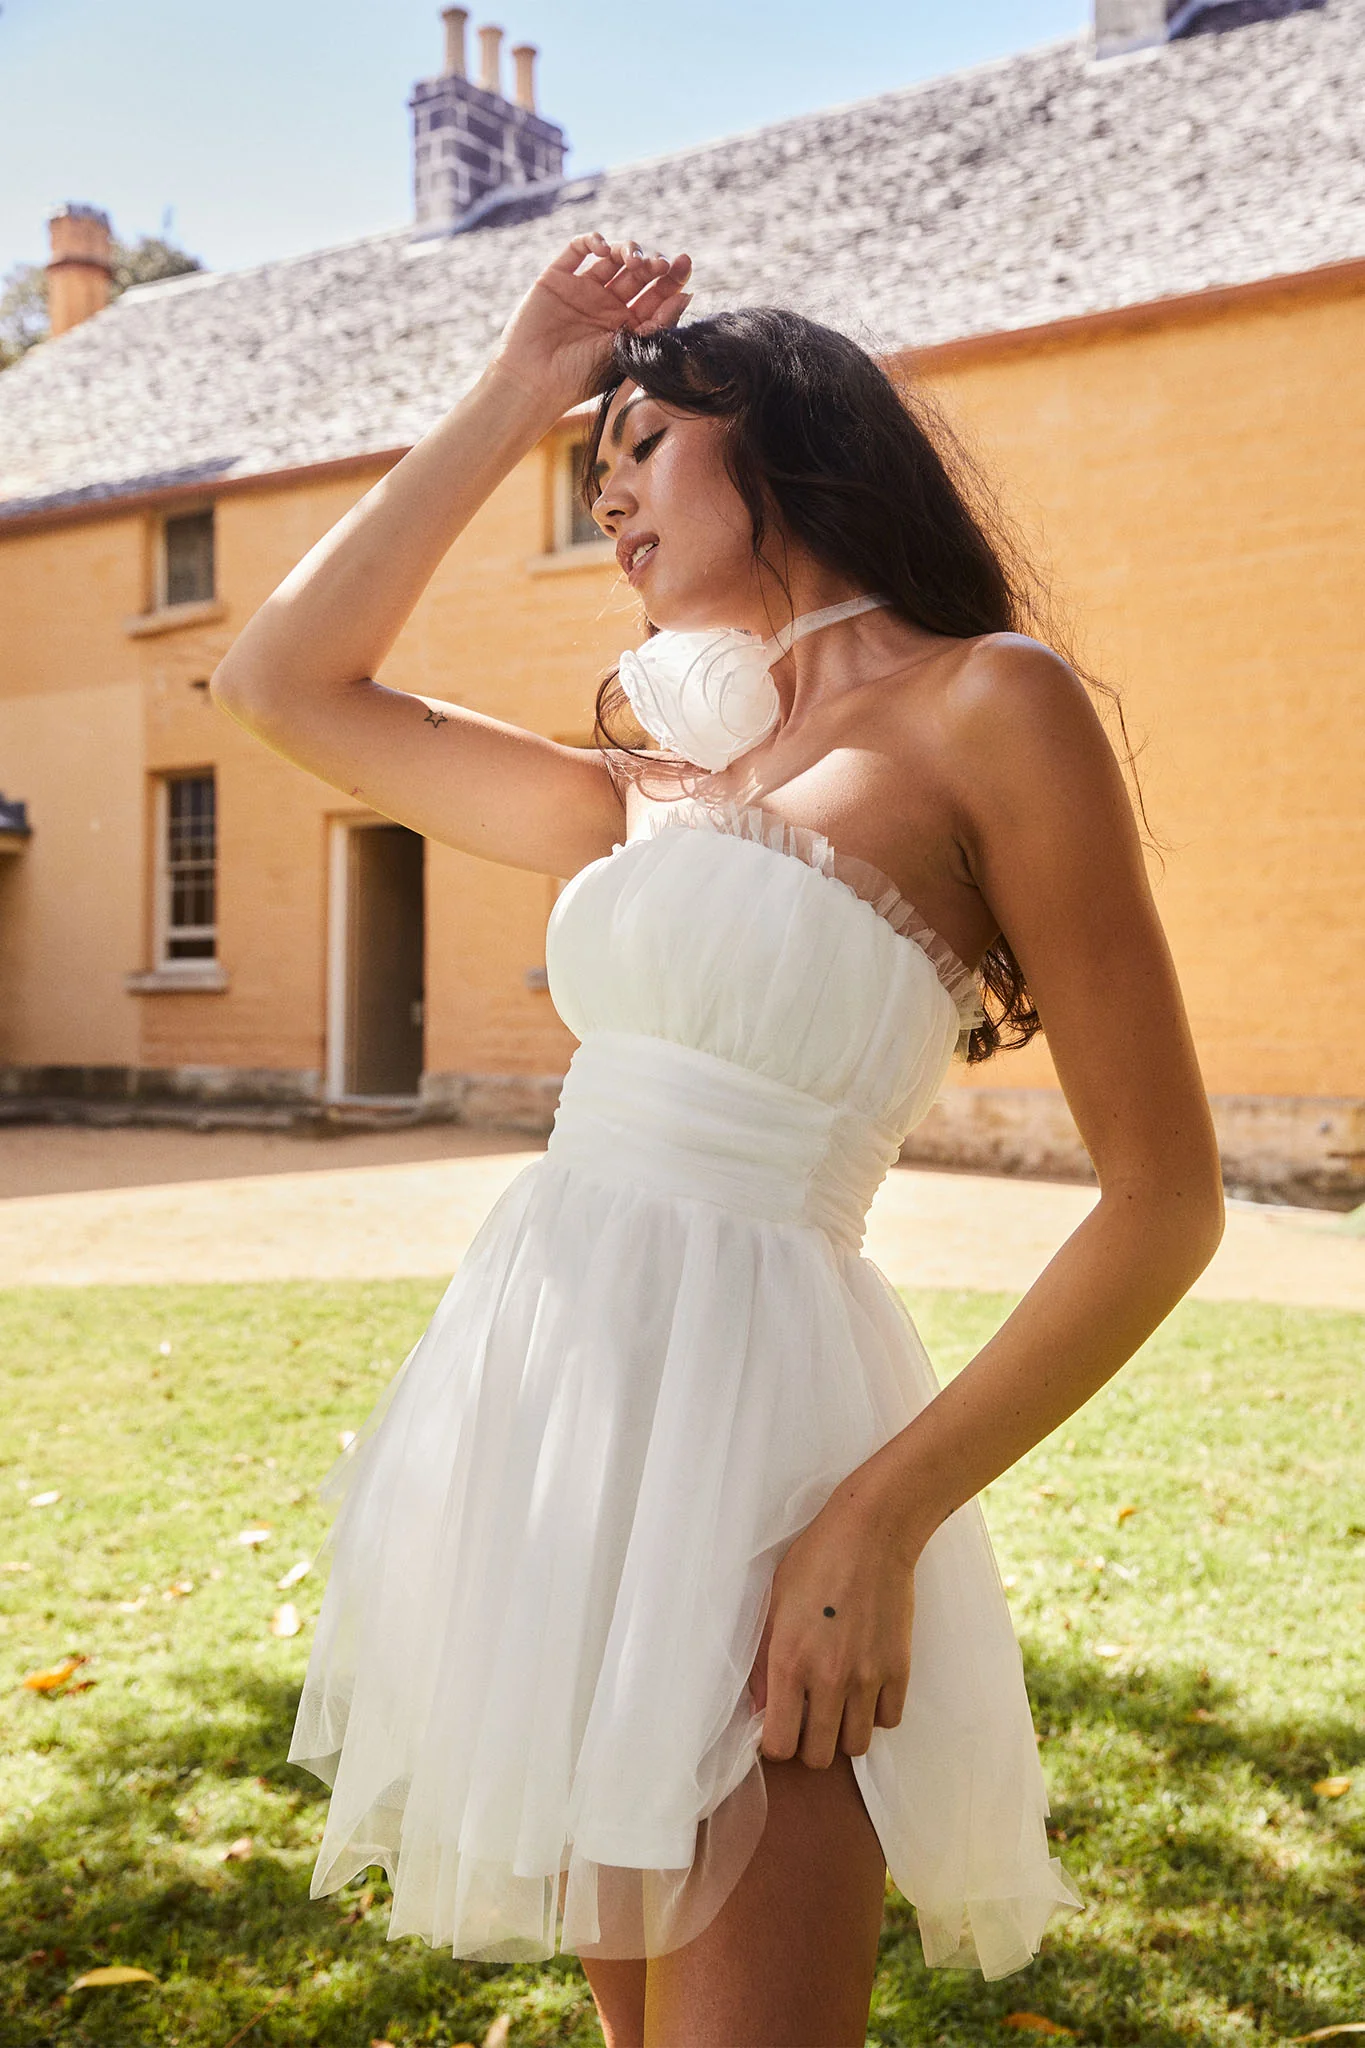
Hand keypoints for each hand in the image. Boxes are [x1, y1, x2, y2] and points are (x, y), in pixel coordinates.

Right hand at [489, 232, 692, 413]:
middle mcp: (607, 305)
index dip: (672, 277)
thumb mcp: (627, 352)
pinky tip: (604, 249)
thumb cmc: (581, 377)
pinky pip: (577, 249)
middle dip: (653, 263)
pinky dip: (592, 241)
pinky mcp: (557, 278)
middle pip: (638, 273)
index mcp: (627, 324)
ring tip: (634, 260)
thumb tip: (688, 295)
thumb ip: (657, 324)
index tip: (684, 264)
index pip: (656, 294)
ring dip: (628, 250)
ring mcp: (582, 289)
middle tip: (661, 264)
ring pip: (612, 257)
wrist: (534, 382)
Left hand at [748, 1477, 917, 1769]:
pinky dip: (876, 1712)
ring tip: (838, 1704)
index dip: (775, 1745)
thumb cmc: (815, 1560)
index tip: (778, 1728)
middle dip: (809, 1745)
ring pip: (857, 1746)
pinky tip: (866, 1687)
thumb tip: (761, 1709)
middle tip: (808, 1717)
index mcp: (789, 1660)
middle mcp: (828, 1677)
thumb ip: (763, 1663)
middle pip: (819, 1756)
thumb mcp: (774, 1604)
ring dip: (844, 1732)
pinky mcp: (899, 1669)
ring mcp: (868, 1677)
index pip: (780, 1744)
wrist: (871, 1534)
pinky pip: (889, 1720)